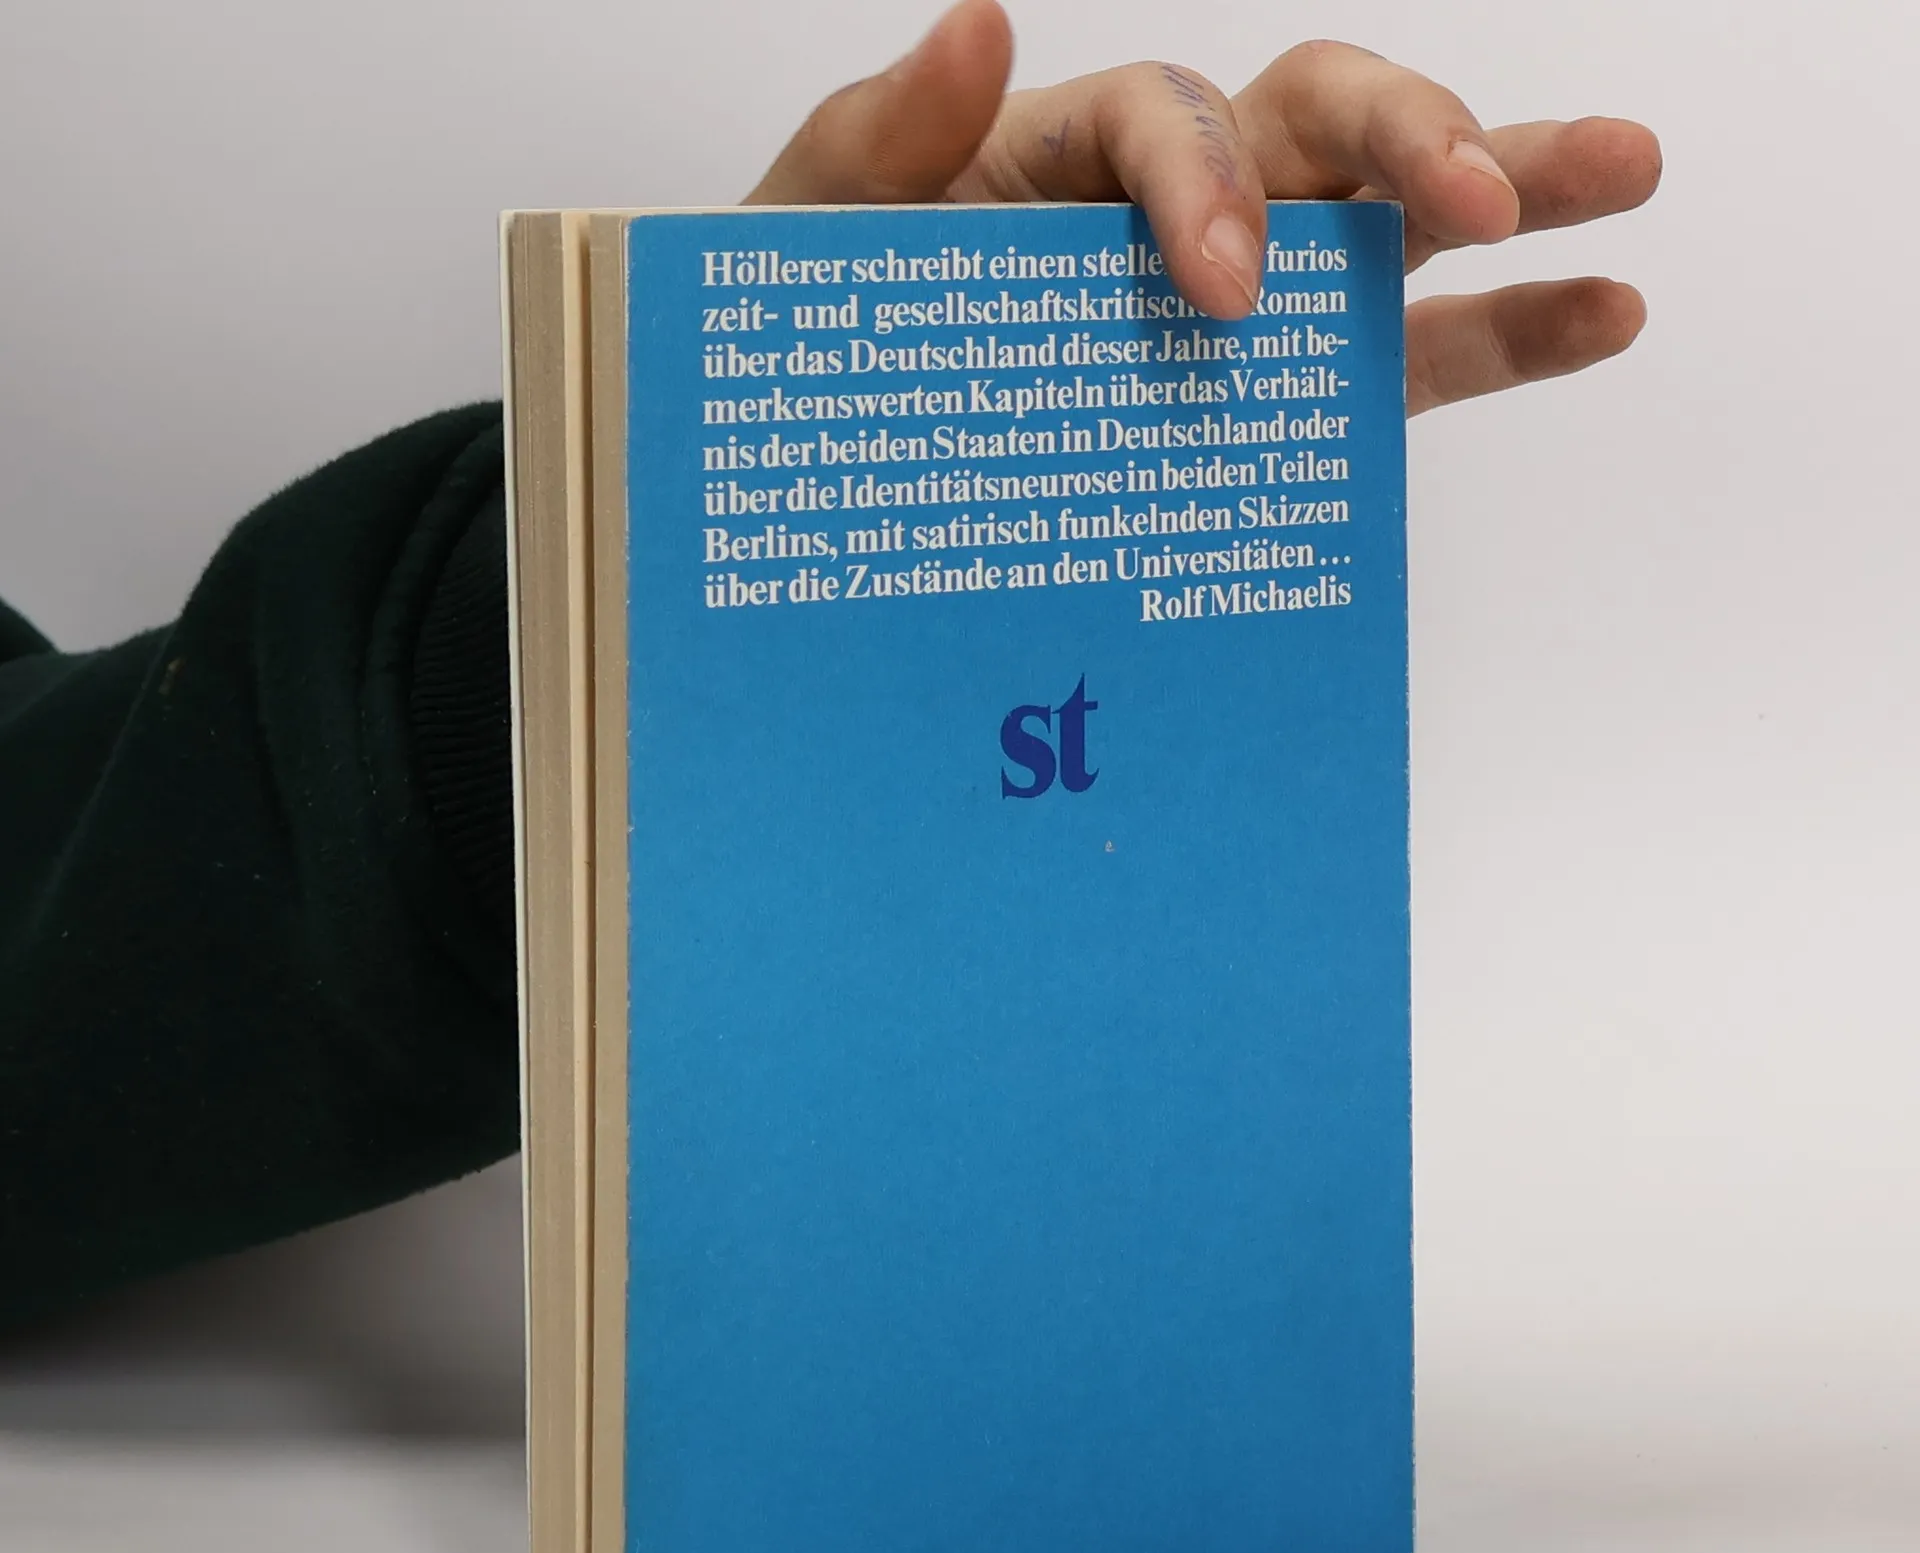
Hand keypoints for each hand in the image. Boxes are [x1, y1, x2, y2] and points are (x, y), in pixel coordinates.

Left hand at [747, 0, 1660, 415]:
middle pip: (1326, 120)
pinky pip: (1412, 351)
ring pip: (1398, 220)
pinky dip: (1511, 329)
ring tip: (1630, 172)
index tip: (1222, 292)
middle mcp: (1181, 202)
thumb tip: (980, 20)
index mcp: (1070, 154)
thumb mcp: (815, 238)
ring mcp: (1252, 295)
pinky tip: (1605, 310)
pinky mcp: (1288, 393)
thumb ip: (883, 137)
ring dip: (1519, 184)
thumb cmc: (821, 346)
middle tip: (1486, 194)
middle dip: (1417, 141)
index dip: (1212, 185)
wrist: (829, 486)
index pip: (1174, 121)